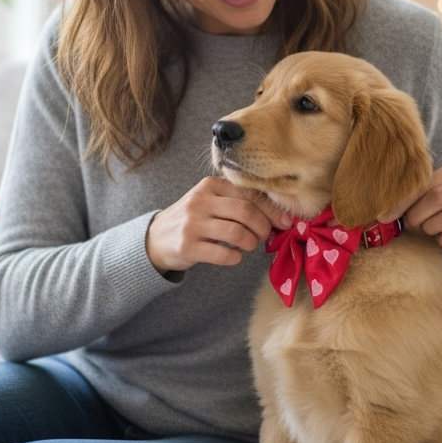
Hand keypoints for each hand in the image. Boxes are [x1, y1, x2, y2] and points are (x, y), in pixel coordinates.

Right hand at [146, 177, 291, 273]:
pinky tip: (235, 256)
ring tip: (249, 246)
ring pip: (236, 232)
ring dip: (251, 242)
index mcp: (210, 185)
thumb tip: (279, 215)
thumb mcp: (210, 201)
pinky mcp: (188, 246)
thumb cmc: (193, 219)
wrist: (156, 238)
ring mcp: (192, 224)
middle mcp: (200, 201)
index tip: (285, 222)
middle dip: (263, 226)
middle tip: (266, 236)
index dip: (272, 209)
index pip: (249, 193)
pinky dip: (235, 257)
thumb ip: (238, 202)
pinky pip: (223, 254)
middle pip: (245, 211)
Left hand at [377, 164, 441, 261]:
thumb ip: (412, 199)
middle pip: (438, 197)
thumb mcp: (431, 200)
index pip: (426, 181)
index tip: (385, 216)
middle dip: (417, 214)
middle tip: (410, 223)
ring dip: (431, 227)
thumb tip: (381, 214)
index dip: (404, 200)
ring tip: (429, 229)